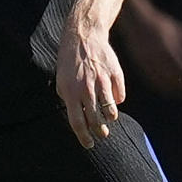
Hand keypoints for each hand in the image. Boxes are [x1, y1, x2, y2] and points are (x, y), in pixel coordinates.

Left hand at [55, 27, 126, 148]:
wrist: (83, 37)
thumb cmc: (70, 63)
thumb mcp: (61, 81)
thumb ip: (68, 99)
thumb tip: (78, 118)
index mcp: (70, 93)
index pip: (77, 122)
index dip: (84, 137)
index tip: (89, 144)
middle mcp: (86, 89)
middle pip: (95, 119)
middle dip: (100, 131)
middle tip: (102, 134)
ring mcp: (101, 81)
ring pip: (110, 110)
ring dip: (110, 118)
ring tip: (109, 119)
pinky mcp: (114, 74)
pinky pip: (120, 95)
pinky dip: (118, 100)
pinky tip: (114, 100)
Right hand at [119, 6, 181, 98]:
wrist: (135, 21)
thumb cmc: (160, 25)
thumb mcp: (178, 30)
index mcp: (171, 47)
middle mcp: (160, 56)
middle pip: (175, 76)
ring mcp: (150, 61)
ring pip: (163, 80)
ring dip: (173, 88)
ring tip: (181, 93)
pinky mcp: (141, 64)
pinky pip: (151, 79)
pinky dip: (160, 86)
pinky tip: (166, 89)